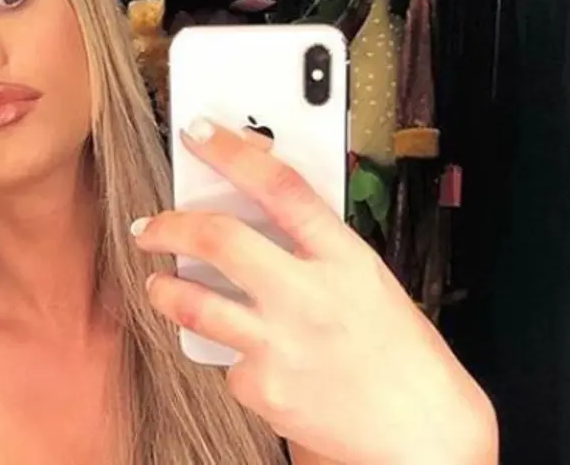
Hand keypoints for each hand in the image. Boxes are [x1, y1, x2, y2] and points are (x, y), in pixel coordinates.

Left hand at [134, 118, 496, 464]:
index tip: (200, 134)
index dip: (232, 152)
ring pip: (193, 303)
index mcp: (345, 260)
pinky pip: (224, 359)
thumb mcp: (369, 283)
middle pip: (219, 239)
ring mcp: (280, 344)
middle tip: (151, 226)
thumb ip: (315, 247)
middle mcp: (309, 297)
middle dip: (170, 225)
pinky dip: (229, 354)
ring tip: (159, 283)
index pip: (280, 188)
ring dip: (164, 288)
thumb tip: (255, 209)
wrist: (418, 437)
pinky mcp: (260, 387)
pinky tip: (251, 357)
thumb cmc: (399, 356)